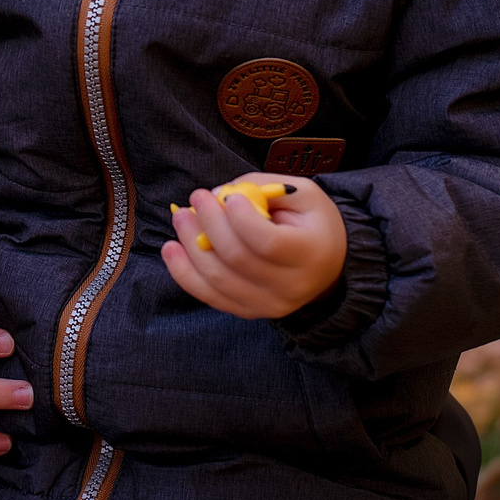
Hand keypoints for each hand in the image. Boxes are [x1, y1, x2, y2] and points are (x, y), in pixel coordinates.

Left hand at [161, 177, 347, 319]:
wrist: (328, 264)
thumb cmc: (312, 222)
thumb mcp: (302, 193)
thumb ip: (263, 187)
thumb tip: (218, 195)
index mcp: (309, 253)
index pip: (266, 242)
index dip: (241, 218)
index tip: (230, 196)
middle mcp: (290, 287)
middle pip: (237, 259)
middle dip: (209, 224)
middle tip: (196, 198)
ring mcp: (268, 305)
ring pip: (218, 281)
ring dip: (191, 247)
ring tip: (181, 218)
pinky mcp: (248, 311)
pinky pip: (210, 297)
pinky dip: (185, 273)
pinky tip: (172, 249)